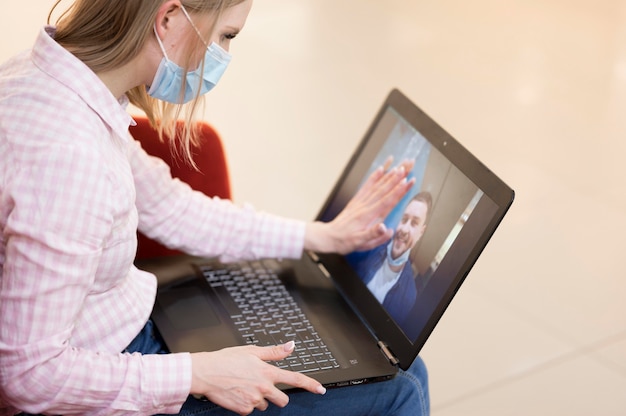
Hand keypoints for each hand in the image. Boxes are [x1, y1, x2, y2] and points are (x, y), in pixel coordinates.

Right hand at [190, 341, 325, 414]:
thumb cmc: (226, 359)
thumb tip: (291, 346)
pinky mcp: (244, 409)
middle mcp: (264, 387)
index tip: (321, 389)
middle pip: (283, 400)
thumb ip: (274, 351)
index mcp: (268, 371)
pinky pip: (251, 410)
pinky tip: (238, 393)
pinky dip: (246, 404)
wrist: (205, 372)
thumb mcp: (252, 351)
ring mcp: (254, 400)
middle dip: (277, 396)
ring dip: (259, 399)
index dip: (311, 384)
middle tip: (263, 387)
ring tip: (245, 386)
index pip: (295, 378)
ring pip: (265, 405)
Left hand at [305, 157, 414, 253]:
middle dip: (397, 179)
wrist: (329, 236)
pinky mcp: (356, 200)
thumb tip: (386, 228)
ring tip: (399, 167)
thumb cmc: (346, 241)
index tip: (408, 182)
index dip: (398, 191)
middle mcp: (365, 206)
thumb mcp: (361, 243)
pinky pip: (366, 186)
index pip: (387, 201)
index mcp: (368, 216)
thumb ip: (374, 236)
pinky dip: (374, 177)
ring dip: (388, 176)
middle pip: (384, 190)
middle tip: (407, 169)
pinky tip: (380, 169)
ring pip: (377, 186)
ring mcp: (360, 202)